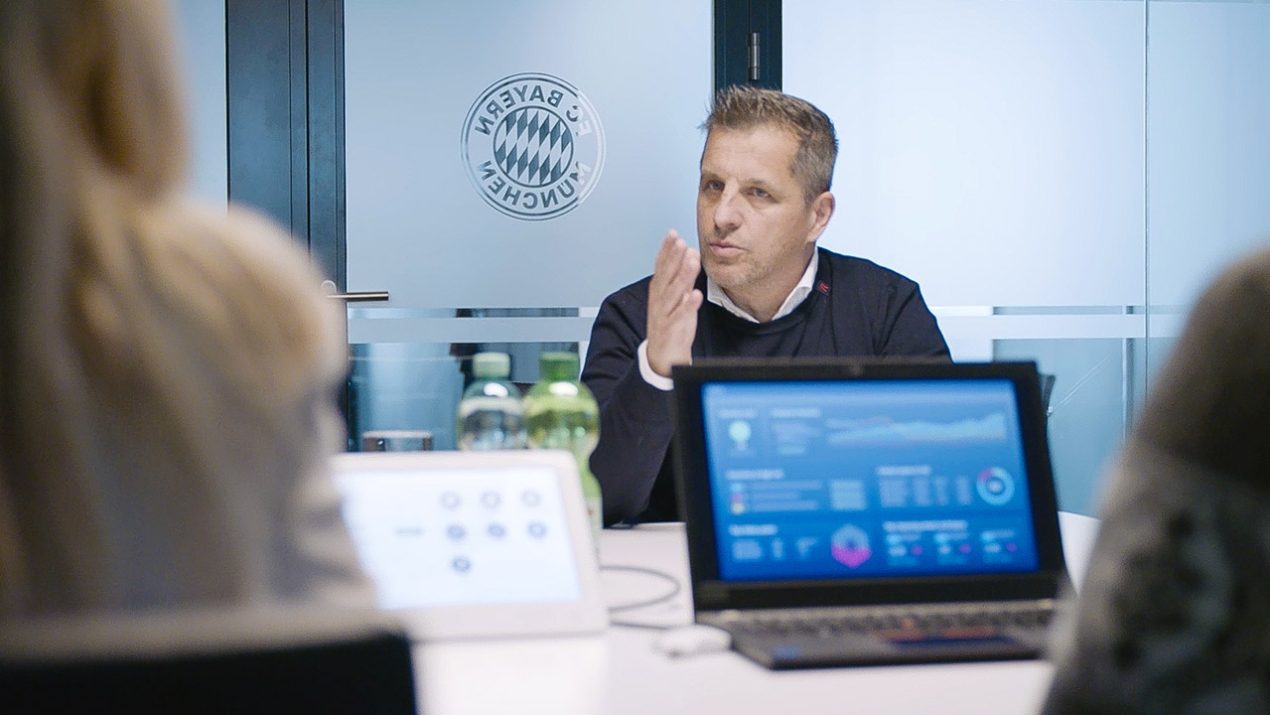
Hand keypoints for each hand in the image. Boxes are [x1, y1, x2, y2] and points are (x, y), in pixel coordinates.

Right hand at [647, 230, 702, 377]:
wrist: (663, 356)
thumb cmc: (671, 324)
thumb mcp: (674, 297)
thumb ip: (680, 276)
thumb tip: (689, 253)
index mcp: (659, 291)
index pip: (661, 266)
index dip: (666, 250)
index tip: (673, 233)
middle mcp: (659, 301)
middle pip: (666, 276)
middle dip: (673, 258)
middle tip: (681, 242)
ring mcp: (665, 315)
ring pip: (673, 293)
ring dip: (682, 276)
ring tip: (692, 260)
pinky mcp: (673, 329)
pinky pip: (681, 316)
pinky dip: (687, 305)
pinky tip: (695, 294)